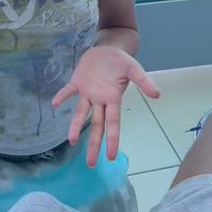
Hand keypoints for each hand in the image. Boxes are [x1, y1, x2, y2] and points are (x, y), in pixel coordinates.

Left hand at [52, 47, 159, 167]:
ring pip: (81, 112)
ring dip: (75, 126)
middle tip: (90, 163)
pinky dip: (63, 96)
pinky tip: (55, 104)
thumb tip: (157, 94)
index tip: (110, 157)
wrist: (109, 48)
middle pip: (97, 125)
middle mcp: (100, 100)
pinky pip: (69, 90)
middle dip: (94, 144)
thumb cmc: (122, 61)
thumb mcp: (134, 69)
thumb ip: (143, 81)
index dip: (111, 140)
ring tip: (71, 141)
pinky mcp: (78, 81)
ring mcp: (88, 92)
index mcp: (113, 99)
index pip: (113, 124)